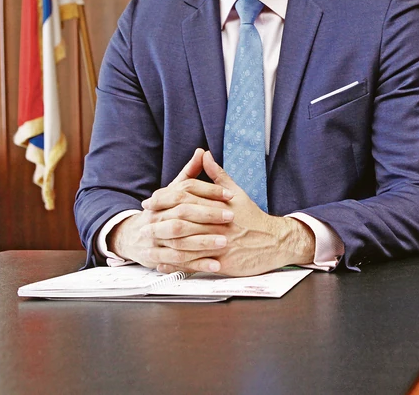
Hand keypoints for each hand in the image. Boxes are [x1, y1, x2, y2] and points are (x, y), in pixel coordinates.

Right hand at [107, 148, 234, 271]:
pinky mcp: (156, 258)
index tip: (230, 194)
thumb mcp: (173, 192)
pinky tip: (215, 264)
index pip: (185, 191)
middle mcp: (155, 218)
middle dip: (207, 215)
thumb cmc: (161, 212)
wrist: (133, 237)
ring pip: (179, 240)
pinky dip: (197, 264)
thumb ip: (189, 174)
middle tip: (230, 216)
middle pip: (182, 215)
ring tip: (225, 241)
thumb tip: (202, 152)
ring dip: (203, 241)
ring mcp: (154, 239)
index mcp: (161, 199)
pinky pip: (177, 262)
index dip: (209, 191)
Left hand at [142, 150, 315, 276]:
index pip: (186, 199)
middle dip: (161, 221)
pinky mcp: (223, 262)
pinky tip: (164, 262)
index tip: (150, 201)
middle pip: (183, 221)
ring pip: (187, 244)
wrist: (274, 241)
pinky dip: (177, 264)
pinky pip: (196, 264)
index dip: (165, 199)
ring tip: (150, 243)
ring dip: (166, 244)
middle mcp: (218, 224)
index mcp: (219, 205)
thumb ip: (217, 175)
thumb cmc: (253, 217)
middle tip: (144, 221)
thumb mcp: (237, 193)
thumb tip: (204, 155)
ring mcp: (220, 244)